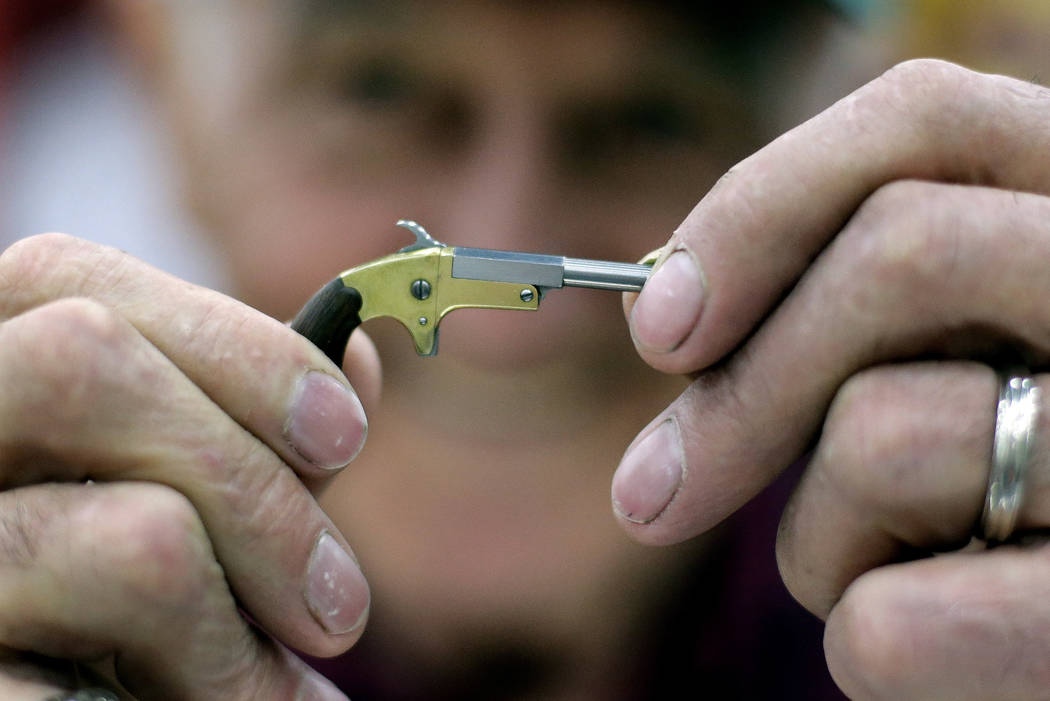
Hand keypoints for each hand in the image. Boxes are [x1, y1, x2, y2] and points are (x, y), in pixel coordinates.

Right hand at [0, 234, 379, 699]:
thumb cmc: (123, 622)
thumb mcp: (191, 507)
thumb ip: (252, 434)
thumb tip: (355, 358)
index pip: (70, 282)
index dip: (233, 341)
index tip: (345, 432)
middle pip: (83, 361)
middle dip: (252, 482)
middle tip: (337, 604)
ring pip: (135, 534)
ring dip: (242, 631)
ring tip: (274, 690)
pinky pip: (82, 683)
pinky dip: (195, 696)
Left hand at [617, 59, 1049, 698]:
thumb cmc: (1010, 488)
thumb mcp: (950, 362)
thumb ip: (837, 305)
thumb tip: (663, 313)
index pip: (928, 120)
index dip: (761, 207)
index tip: (659, 325)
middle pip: (898, 257)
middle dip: (740, 393)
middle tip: (647, 496)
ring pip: (880, 439)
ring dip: (821, 538)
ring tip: (894, 569)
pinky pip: (895, 623)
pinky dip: (870, 646)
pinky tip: (939, 646)